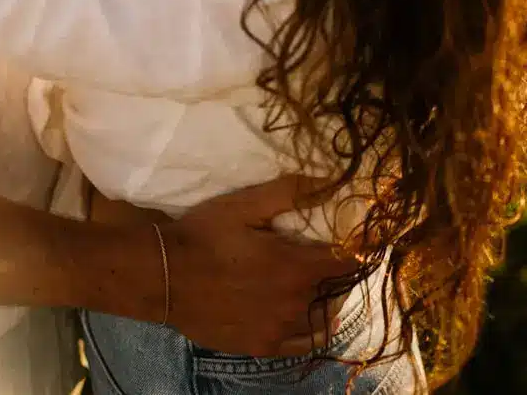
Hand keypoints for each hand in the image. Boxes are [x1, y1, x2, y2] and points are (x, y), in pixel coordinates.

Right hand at [163, 174, 358, 355]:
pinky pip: (303, 344)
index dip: (360, 250)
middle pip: (338, 291)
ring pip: (324, 320)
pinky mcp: (262, 346)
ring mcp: (279, 330)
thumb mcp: (242, 206)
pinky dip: (313, 330)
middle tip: (334, 256)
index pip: (348, 262)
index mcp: (294, 267)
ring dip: (329, 301)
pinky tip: (307, 317)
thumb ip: (287, 193)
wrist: (163, 276)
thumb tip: (328, 180)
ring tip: (320, 285)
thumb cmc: (203, 235)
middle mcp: (294, 303)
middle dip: (341, 273)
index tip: (363, 240)